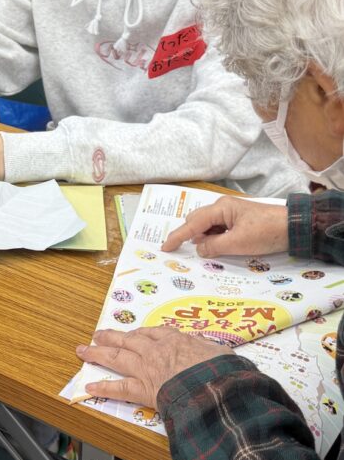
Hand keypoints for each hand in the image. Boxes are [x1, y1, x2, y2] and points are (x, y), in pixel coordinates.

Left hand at [76, 327, 232, 407]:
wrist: (213, 387)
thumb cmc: (220, 370)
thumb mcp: (219, 351)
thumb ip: (209, 347)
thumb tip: (208, 345)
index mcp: (175, 340)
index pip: (152, 333)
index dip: (140, 333)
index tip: (133, 333)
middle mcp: (155, 351)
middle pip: (128, 340)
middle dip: (111, 337)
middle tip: (97, 334)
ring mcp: (146, 368)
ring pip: (116, 357)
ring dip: (97, 353)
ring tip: (83, 350)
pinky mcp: (142, 389)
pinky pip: (118, 388)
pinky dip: (103, 388)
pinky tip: (88, 388)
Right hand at [162, 196, 288, 257]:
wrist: (295, 227)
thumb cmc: (266, 232)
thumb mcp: (238, 243)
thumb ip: (213, 247)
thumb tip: (199, 249)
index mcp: (220, 209)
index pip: (192, 224)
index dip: (177, 236)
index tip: (165, 247)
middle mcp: (222, 208)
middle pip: (196, 221)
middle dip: (191, 236)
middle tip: (191, 251)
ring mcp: (230, 213)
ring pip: (207, 226)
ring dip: (205, 238)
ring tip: (213, 251)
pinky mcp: (238, 220)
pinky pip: (218, 229)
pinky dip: (215, 238)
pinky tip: (220, 247)